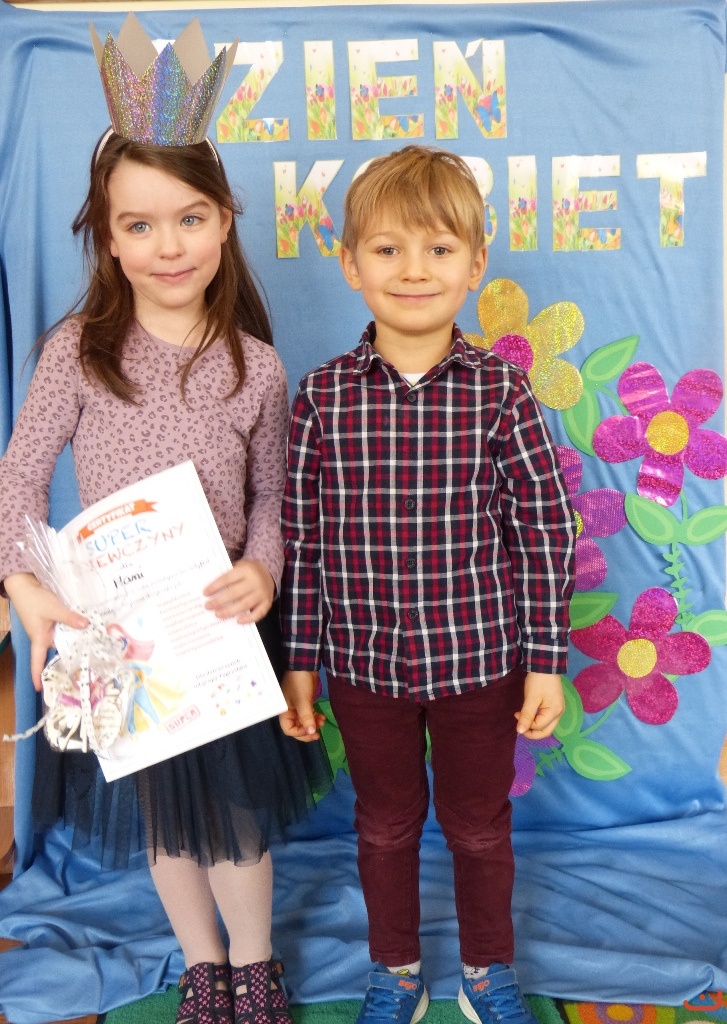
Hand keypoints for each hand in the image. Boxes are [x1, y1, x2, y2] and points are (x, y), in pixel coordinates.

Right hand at [4, 572, 87, 691]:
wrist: (24, 585)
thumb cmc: (34, 600)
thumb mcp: (53, 609)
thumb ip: (69, 617)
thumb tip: (86, 625)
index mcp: (39, 639)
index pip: (37, 661)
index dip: (38, 676)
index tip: (40, 689)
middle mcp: (43, 636)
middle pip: (57, 650)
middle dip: (70, 656)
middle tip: (89, 665)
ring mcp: (47, 628)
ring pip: (63, 638)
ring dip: (75, 640)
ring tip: (95, 647)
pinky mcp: (52, 621)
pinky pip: (64, 629)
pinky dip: (74, 629)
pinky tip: (88, 628)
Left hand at [203, 559, 274, 623]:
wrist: (268, 573)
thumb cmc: (248, 571)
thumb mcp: (239, 567)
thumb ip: (228, 576)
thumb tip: (211, 591)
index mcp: (246, 570)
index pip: (227, 579)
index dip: (215, 586)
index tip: (205, 593)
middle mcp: (255, 581)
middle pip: (235, 593)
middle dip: (219, 601)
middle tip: (208, 606)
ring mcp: (262, 593)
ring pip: (245, 604)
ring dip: (230, 611)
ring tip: (217, 614)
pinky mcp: (267, 602)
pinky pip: (259, 613)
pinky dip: (249, 619)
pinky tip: (238, 621)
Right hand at [279, 670, 325, 741]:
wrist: (305, 666)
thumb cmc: (299, 683)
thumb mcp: (302, 701)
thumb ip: (306, 717)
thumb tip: (311, 732)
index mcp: (284, 712)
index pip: (289, 730)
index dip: (300, 733)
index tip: (311, 730)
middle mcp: (290, 712)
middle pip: (297, 728)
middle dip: (308, 731)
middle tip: (318, 733)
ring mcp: (298, 708)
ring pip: (305, 723)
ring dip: (313, 724)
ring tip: (322, 721)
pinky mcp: (305, 704)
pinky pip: (309, 716)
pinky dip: (315, 718)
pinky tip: (322, 717)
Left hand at [515, 672, 564, 738]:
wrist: (545, 665)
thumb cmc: (538, 681)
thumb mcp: (531, 698)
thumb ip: (526, 716)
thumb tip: (520, 732)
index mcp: (555, 712)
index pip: (539, 727)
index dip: (526, 725)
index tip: (516, 714)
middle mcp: (559, 713)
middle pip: (545, 731)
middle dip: (531, 731)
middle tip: (520, 723)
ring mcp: (559, 710)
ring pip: (546, 726)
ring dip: (534, 725)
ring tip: (523, 716)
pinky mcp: (555, 706)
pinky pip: (547, 719)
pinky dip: (537, 719)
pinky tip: (530, 713)